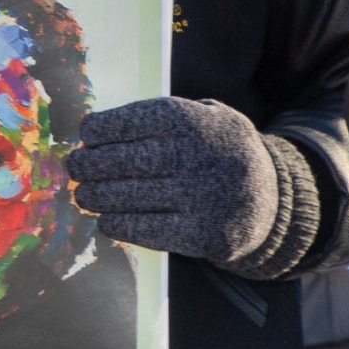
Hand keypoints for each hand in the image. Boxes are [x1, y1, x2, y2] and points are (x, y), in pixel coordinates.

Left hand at [69, 96, 276, 263]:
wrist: (273, 200)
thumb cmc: (222, 153)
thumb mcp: (211, 117)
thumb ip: (168, 115)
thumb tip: (101, 127)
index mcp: (198, 121)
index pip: (140, 120)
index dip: (106, 127)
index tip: (86, 134)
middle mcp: (199, 156)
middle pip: (132, 159)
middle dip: (94, 164)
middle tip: (75, 167)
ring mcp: (202, 196)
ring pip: (135, 196)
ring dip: (100, 197)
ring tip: (83, 195)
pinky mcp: (202, 233)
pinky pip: (151, 230)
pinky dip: (122, 226)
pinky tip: (106, 221)